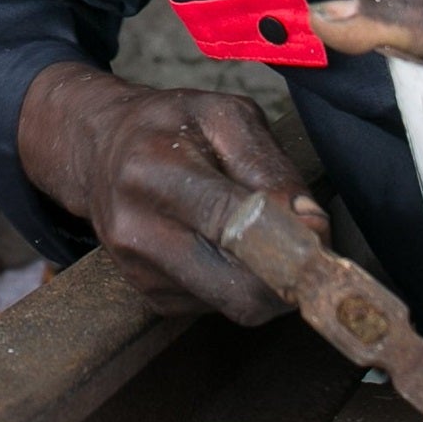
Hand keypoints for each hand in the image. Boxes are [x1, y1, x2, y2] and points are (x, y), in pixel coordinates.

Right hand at [16, 63, 325, 323]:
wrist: (102, 149)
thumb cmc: (172, 124)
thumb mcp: (225, 115)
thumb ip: (271, 167)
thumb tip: (311, 226)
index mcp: (153, 170)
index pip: (234, 226)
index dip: (290, 242)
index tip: (320, 239)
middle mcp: (138, 229)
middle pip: (239, 291)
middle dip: (288, 279)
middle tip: (309, 251)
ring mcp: (139, 270)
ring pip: (235, 305)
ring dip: (264, 281)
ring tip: (262, 237)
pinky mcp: (148, 295)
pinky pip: (216, 306)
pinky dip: (236, 282)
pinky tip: (225, 245)